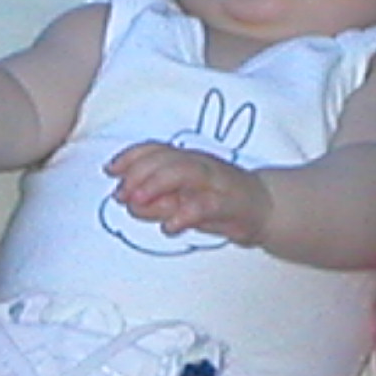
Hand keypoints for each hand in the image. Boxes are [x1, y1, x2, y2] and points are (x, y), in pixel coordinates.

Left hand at [104, 142, 271, 245]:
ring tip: (138, 203)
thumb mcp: (181, 202)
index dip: (130, 157)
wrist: (265, 207)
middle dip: (139, 174)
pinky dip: (185, 214)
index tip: (110, 170)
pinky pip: (206, 205)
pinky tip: (170, 226)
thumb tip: (130, 203)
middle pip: (165, 158)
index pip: (155, 149)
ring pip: (184, 172)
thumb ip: (156, 202)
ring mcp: (216, 181)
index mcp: (187, 158)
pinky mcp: (230, 202)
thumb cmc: (219, 202)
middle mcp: (200, 163)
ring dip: (156, 185)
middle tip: (121, 195)